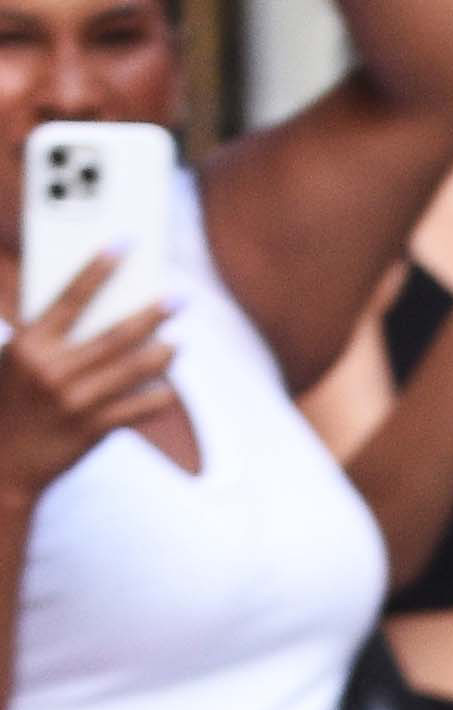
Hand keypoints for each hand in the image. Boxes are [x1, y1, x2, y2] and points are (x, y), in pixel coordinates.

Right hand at [0, 253, 182, 500]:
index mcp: (30, 345)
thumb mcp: (14, 360)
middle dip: (152, 313)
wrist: (2, 464)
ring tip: (176, 342)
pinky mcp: (93, 431)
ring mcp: (76, 403)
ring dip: (163, 353)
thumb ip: (49, 335)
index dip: (99, 269)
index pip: (70, 297)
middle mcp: (54, 371)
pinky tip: (168, 387)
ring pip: (134, 370)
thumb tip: (100, 309)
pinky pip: (137, 409)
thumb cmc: (8, 402)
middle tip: (178, 298)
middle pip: (116, 333)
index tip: (125, 245)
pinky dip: (157, 397)